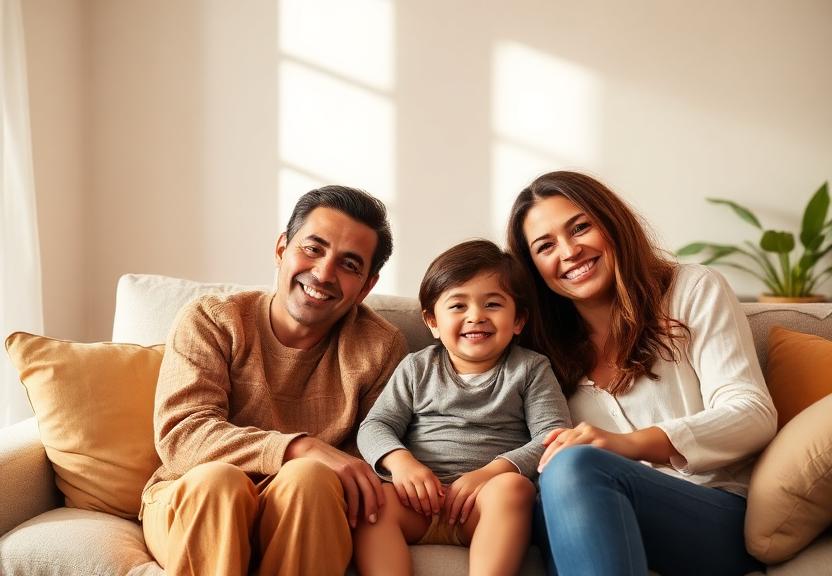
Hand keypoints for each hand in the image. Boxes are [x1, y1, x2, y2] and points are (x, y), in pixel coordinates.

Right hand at [285, 436, 384, 528]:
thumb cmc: (328, 463)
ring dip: (362, 511)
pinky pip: (351, 493)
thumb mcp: (346, 467)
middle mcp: (360, 467)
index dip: (380, 498)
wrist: (312, 449)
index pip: (377, 484)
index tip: (380, 512)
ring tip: (357, 524)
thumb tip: (361, 497)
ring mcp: (351, 469)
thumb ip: (355, 478)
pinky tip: (349, 518)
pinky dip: (352, 508)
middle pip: (372, 489)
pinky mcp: (342, 472)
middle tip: (372, 522)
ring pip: (363, 493)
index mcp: (363, 466)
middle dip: (374, 507)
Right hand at [382, 449, 443, 515]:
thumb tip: (443, 496)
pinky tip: (411, 507)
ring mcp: (406, 480)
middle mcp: (416, 477)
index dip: (435, 503)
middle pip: (422, 497)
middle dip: (427, 508)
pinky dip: (407, 503)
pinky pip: (403, 497)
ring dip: (417, 507)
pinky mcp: (397, 483)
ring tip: (421, 511)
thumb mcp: (429, 473)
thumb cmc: (418, 470)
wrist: (401, 461)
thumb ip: (436, 484)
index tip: (436, 511)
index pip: (432, 492)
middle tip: (429, 514)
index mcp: (426, 475)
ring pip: (413, 498)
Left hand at [444, 458, 515, 524]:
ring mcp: (470, 487)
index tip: (441, 516)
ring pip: (458, 501)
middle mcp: (462, 484)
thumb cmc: (478, 481)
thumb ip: (456, 492)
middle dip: (447, 512)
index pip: (447, 496)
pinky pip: (469, 502)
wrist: (493, 472)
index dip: (443, 507)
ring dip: (454, 513)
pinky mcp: (478, 491)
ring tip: (452, 522)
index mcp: (457, 483)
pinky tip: (462, 519)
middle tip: (446, 522)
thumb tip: (447, 504)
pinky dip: (464, 511)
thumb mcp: (465, 483)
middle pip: (451, 499)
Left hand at [536, 423, 677, 471]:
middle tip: (541, 469)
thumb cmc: (611, 450)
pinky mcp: (601, 443)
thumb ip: (579, 448)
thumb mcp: (592, 445)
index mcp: (582, 428)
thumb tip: (562, 464)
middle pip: (561, 440)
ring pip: (568, 444)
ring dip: (556, 458)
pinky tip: (566, 468)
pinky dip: (572, 459)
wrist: (633, 446)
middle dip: (548, 455)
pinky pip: (583, 451)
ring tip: (548, 470)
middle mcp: (585, 429)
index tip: (541, 460)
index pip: (560, 434)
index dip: (548, 445)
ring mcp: (593, 434)